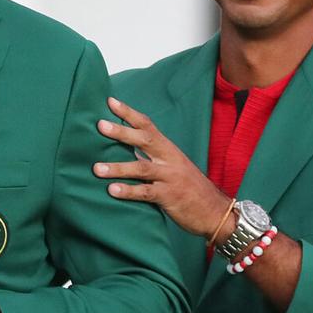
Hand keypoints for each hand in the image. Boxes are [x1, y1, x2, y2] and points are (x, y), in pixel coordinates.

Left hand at [95, 97, 229, 238]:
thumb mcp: (173, 167)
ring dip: (117, 168)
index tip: (110, 101)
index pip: (148, 126)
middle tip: (100, 125)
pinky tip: (112, 190)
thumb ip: (151, 158)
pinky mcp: (169, 197)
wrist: (215, 211)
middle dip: (121, 132)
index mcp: (169, 150)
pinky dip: (128, 191)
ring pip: (141, 168)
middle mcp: (170, 160)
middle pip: (145, 140)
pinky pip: (146, 193)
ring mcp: (169, 178)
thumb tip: (124, 150)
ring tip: (96, 169)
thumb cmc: (189, 189)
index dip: (129, 113)